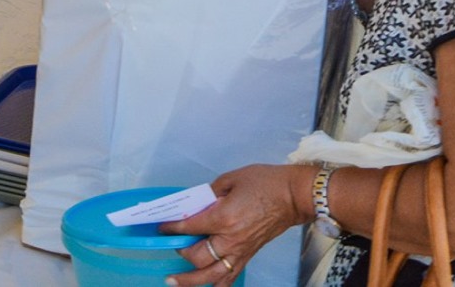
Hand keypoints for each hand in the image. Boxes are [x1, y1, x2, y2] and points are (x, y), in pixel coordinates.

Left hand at [160, 163, 311, 285]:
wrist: (293, 196)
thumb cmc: (264, 183)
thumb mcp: (231, 178)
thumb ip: (210, 193)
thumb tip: (196, 202)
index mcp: (224, 218)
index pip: (190, 227)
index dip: (172, 228)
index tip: (162, 227)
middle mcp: (230, 240)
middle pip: (198, 256)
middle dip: (181, 250)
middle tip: (173, 243)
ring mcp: (241, 252)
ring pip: (212, 275)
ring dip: (191, 280)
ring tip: (173, 281)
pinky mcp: (249, 256)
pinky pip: (231, 277)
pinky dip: (217, 284)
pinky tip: (207, 284)